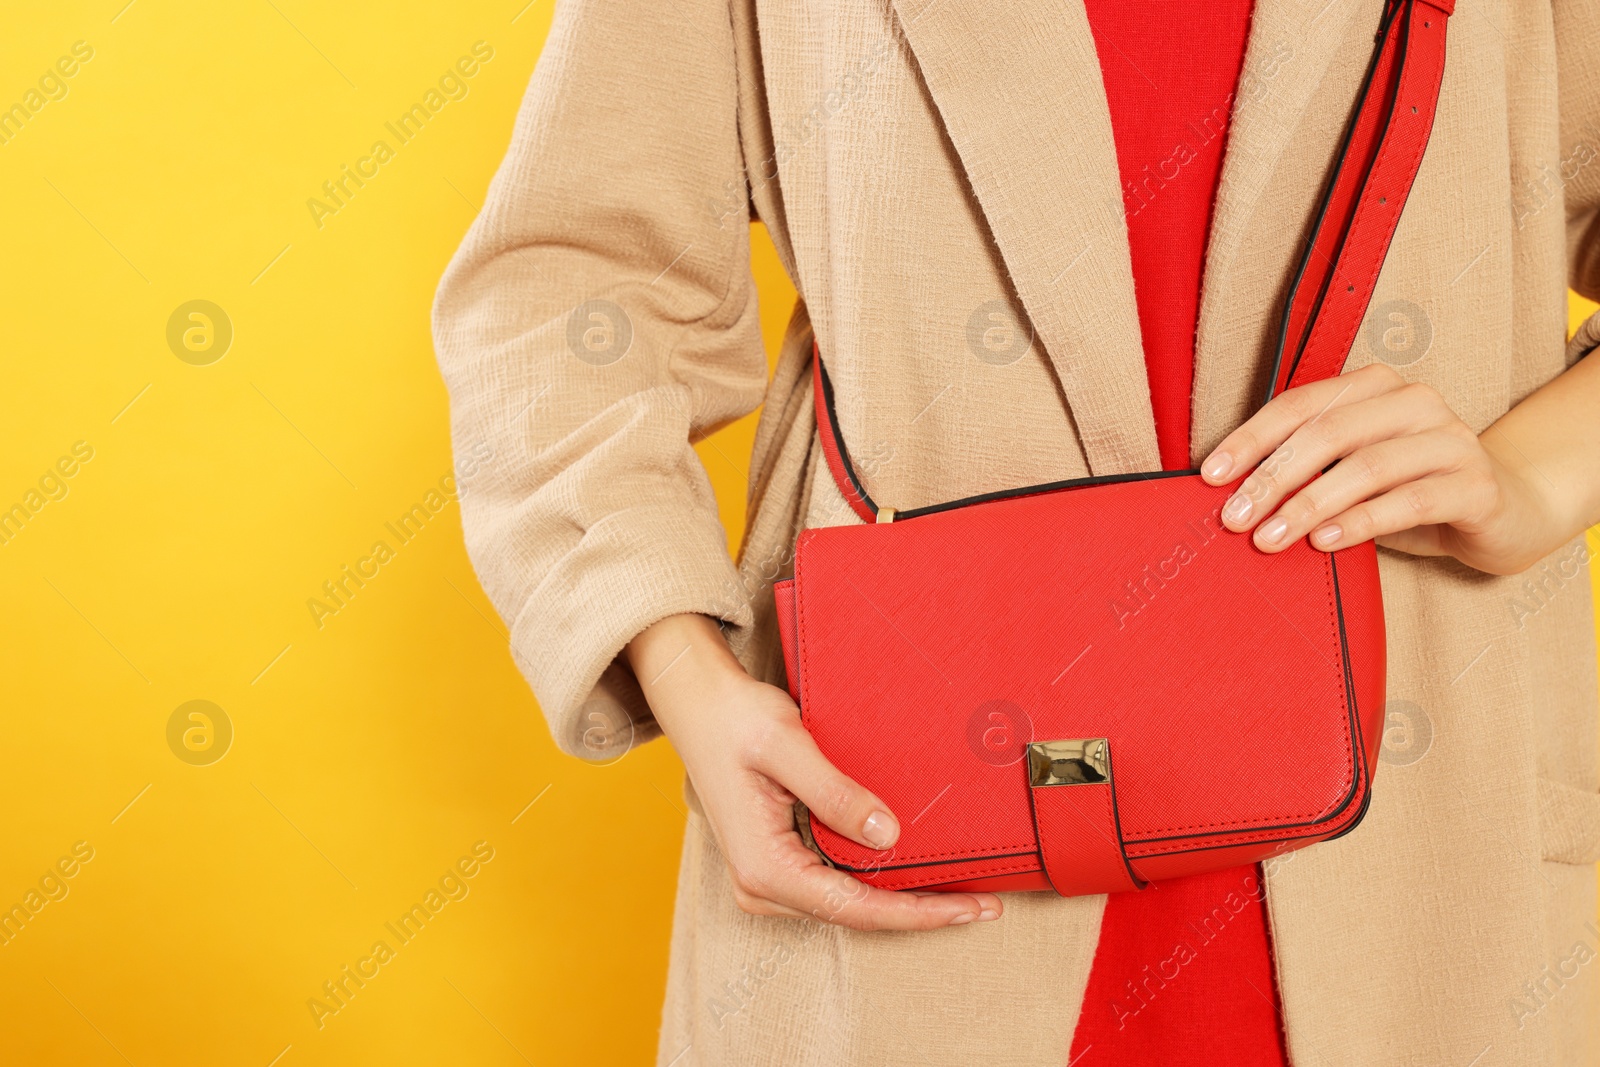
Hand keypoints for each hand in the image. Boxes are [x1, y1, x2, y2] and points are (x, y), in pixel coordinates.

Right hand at [626, 613, 1001, 930]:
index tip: (969, 909)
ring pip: (848, 902)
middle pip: (856, 914)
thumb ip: (835, 793)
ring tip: (963, 893)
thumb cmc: (736, 720)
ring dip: (903, 899)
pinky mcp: (778, 860)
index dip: (917, 913)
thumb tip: (888, 836)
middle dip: (920, 912)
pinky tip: (915, 870)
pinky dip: (879, 880)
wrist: (698, 704)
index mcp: (764, 867)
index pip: (854, 908)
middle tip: (985, 905)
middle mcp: (763, 884)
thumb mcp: (787, 746)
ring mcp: (769, 876)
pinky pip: (836, 882)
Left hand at [1199, 363, 1562, 574]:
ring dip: (1308, 505)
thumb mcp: (1351, 472)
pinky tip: (1325, 541)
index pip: (1299, 405)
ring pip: (1365, 467)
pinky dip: (1361, 521)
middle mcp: (1414, 402)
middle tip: (1233, 517)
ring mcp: (1450, 440)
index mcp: (1374, 388)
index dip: (1250, 438)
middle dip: (1271, 477)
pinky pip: (1410, 500)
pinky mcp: (1476, 484)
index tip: (1211, 475)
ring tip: (1269, 538)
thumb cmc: (1409, 490)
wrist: (1504, 511)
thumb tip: (1230, 494)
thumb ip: (1306, 469)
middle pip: (1327, 434)